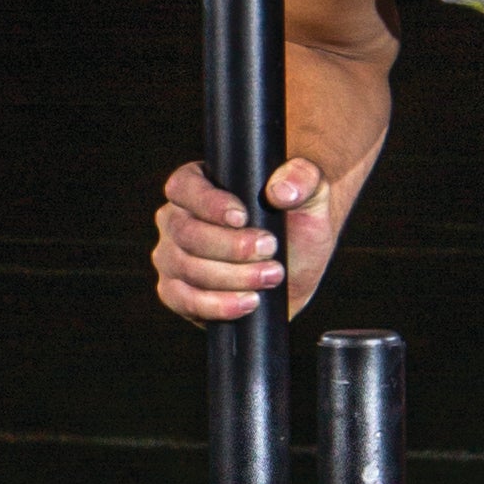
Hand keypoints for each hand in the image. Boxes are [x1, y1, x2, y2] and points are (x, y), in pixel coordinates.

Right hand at [152, 156, 331, 323]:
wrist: (298, 264)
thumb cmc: (297, 220)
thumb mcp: (311, 192)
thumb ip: (303, 178)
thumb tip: (280, 191)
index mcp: (196, 185)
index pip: (184, 188)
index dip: (209, 204)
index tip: (242, 217)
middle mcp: (176, 220)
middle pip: (186, 233)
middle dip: (230, 246)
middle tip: (270, 249)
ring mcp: (173, 258)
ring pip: (186, 268)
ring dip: (232, 277)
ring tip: (271, 276)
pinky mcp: (178, 293)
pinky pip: (184, 301)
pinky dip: (217, 305)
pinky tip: (249, 301)